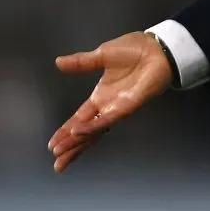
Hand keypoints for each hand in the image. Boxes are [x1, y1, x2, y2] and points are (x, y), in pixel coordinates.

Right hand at [47, 31, 172, 172]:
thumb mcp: (102, 55)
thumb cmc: (134, 50)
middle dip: (71, 146)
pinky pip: (107, 119)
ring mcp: (118, 108)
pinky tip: (78, 132)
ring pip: (95, 131)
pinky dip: (92, 126)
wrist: (156, 47)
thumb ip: (81, 63)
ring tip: (61, 155)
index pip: (80, 118)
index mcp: (101, 95)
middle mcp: (108, 106)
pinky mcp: (129, 106)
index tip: (52, 144)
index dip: (66, 131)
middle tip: (56, 163)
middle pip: (86, 131)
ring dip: (78, 143)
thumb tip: (58, 62)